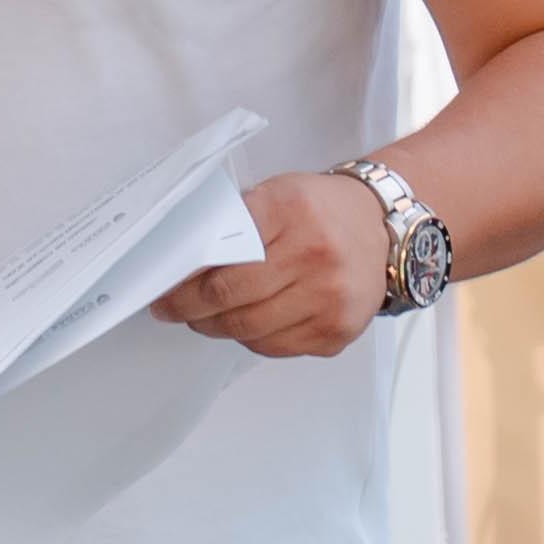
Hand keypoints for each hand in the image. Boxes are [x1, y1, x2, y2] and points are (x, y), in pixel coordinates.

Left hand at [156, 168, 388, 360]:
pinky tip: (250, 322)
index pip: (221, 254)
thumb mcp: (275, 196)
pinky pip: (276, 348)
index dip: (185, 281)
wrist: (379, 227)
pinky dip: (253, 338)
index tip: (164, 293)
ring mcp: (329, 297)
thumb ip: (235, 227)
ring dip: (218, 327)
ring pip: (249, 330)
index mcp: (290, 210)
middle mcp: (315, 254)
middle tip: (173, 310)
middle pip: (230, 298)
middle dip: (191, 310)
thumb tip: (185, 269)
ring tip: (207, 318)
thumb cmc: (319, 211)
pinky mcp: (337, 330)